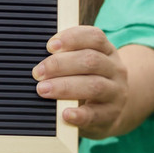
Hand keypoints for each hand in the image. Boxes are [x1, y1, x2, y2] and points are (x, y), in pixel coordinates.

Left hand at [32, 25, 126, 139]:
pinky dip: (79, 114)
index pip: (95, 37)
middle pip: (91, 60)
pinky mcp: (111, 115)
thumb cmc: (88, 82)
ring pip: (94, 86)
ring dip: (65, 87)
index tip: (50, 46)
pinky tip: (65, 114)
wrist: (112, 111)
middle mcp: (115, 69)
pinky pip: (96, 115)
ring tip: (43, 90)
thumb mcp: (84, 66)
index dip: (72, 38)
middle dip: (60, 65)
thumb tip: (39, 61)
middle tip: (38, 73)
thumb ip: (67, 58)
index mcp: (107, 51)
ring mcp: (115, 93)